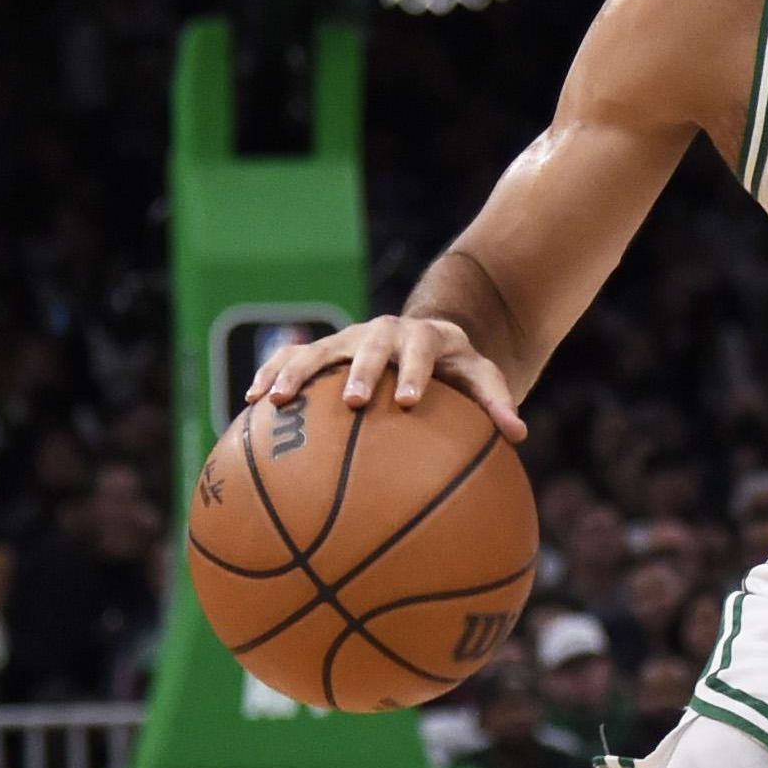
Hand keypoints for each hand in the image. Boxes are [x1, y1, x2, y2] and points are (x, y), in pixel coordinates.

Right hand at [245, 317, 527, 442]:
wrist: (424, 340)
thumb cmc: (455, 370)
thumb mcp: (481, 379)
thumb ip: (497, 401)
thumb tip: (518, 434)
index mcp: (423, 338)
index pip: (421, 350)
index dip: (415, 372)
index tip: (409, 401)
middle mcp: (381, 333)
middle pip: (368, 346)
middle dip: (359, 371)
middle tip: (351, 402)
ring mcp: (346, 340)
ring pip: (318, 350)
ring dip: (296, 372)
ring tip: (274, 402)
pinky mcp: (321, 351)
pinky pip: (290, 359)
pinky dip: (271, 375)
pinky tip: (250, 404)